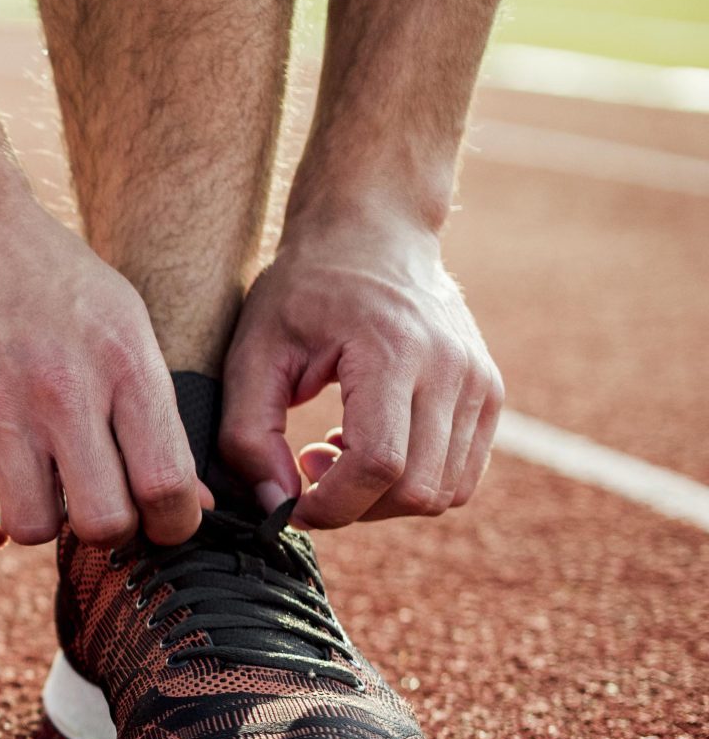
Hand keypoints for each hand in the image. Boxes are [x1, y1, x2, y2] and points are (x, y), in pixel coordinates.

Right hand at [0, 190, 208, 551]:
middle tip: (93, 508)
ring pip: (32, 527)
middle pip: (104, 522)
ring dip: (38, 523)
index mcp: (124, 366)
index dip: (172, 525)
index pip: (167, 485)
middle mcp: (63, 390)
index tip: (158, 522)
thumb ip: (154, 414)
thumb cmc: (52, 282)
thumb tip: (188, 505)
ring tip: (36, 493)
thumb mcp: (124, 327)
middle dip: (108, 533)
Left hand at [220, 209, 502, 526]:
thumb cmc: (303, 290)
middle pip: (416, 490)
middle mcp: (452, 369)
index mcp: (394, 352)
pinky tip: (371, 443)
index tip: (289, 501)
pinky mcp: (489, 394)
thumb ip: (249, 435)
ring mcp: (480, 383)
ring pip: (444, 493)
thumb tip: (275, 504)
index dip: (330, 504)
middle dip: (353, 505)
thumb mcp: (251, 354)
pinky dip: (413, 482)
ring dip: (383, 498)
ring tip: (337, 450)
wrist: (374, 233)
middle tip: (307, 464)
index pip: (379, 464)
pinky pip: (461, 476)